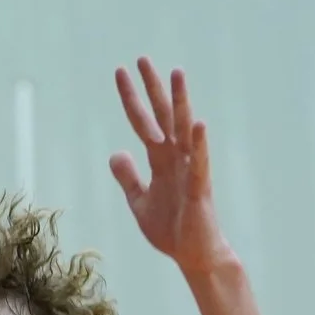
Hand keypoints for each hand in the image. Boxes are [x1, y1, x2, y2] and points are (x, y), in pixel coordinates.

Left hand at [108, 58, 231, 277]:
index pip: (143, 122)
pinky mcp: (199, 190)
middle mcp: (176, 158)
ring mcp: (190, 170)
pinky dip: (200, 143)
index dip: (131, 98)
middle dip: (153, 88)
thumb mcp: (139, 201)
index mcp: (160, 160)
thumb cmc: (171, 229)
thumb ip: (128, 177)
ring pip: (185, 130)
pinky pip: (200, 163)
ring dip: (181, 102)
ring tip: (177, 74)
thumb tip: (115, 153)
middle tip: (142, 58)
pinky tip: (199, 123)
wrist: (193, 256)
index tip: (120, 72)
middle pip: (164, 116)